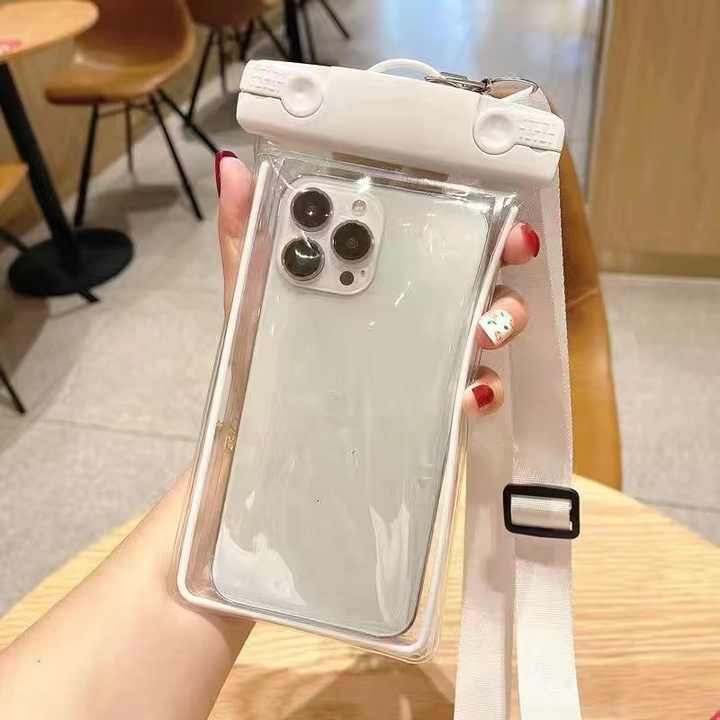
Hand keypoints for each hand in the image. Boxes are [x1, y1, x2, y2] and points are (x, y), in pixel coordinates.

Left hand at [216, 152, 538, 415]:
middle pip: (475, 268)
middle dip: (504, 253)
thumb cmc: (263, 352)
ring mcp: (428, 349)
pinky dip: (482, 388)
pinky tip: (468, 392)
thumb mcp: (253, 289)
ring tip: (486, 328)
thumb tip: (233, 170)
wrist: (267, 428)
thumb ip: (246, 233)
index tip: (481, 194)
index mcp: (374, 271)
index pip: (427, 226)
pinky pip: (475, 388)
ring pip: (490, 323)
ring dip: (504, 318)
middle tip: (512, 247)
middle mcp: (411, 304)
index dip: (460, 205)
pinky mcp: (435, 396)